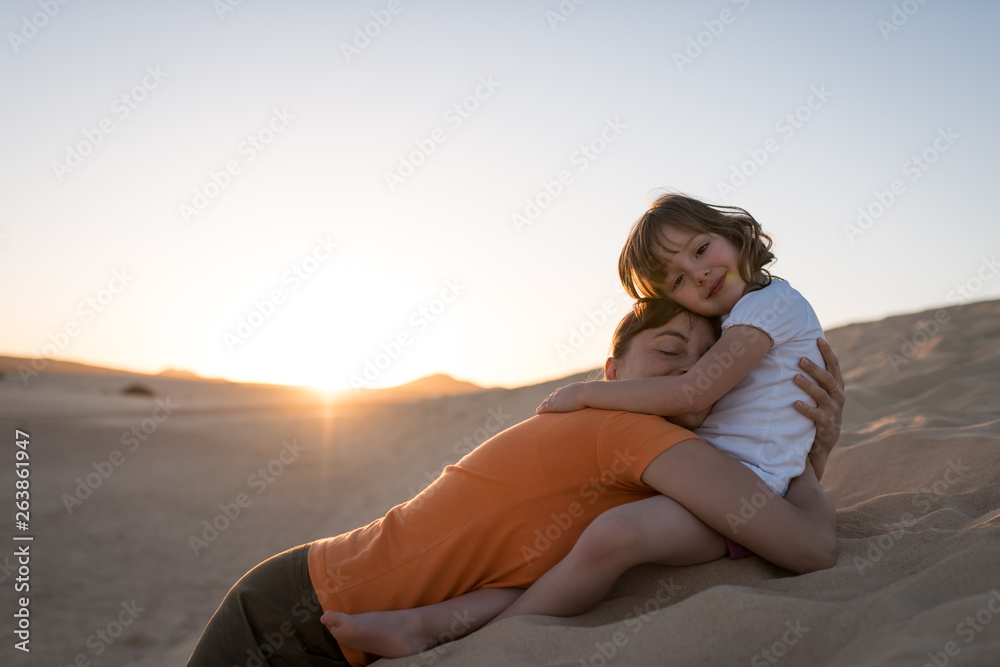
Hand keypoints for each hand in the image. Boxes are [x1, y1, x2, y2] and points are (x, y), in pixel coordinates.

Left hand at [536, 382, 589, 413]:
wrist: (587, 393)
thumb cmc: (592, 393)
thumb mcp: (590, 392)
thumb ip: (590, 394)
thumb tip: (596, 395)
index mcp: (569, 389)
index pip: (560, 393)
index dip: (555, 396)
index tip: (551, 398)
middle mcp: (561, 392)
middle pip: (551, 397)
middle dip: (546, 401)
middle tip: (542, 405)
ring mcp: (557, 398)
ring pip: (547, 402)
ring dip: (542, 406)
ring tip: (538, 410)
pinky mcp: (555, 405)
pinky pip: (545, 408)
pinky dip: (541, 410)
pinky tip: (537, 412)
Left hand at [793, 338, 844, 480]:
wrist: (827, 439)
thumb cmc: (821, 408)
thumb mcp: (823, 392)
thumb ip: (818, 376)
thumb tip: (801, 352)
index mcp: (837, 386)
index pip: (834, 365)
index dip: (827, 352)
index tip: (818, 339)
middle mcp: (838, 396)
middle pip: (828, 379)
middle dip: (815, 368)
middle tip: (800, 359)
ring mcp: (834, 410)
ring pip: (821, 395)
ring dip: (808, 385)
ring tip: (795, 377)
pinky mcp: (827, 423)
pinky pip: (816, 415)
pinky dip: (806, 408)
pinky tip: (795, 403)